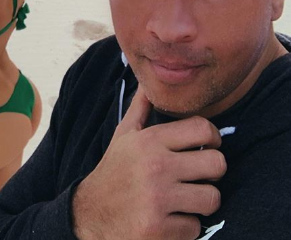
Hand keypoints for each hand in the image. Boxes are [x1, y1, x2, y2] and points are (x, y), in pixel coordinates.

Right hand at [72, 86, 226, 239]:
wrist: (90, 214)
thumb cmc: (114, 171)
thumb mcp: (123, 136)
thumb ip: (140, 108)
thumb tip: (148, 82)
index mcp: (150, 141)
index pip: (203, 128)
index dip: (213, 137)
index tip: (208, 146)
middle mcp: (156, 167)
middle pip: (217, 164)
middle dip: (213, 171)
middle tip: (201, 175)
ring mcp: (158, 200)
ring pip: (212, 198)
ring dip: (201, 202)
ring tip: (186, 198)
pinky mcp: (158, 230)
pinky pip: (195, 227)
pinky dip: (185, 227)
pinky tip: (170, 219)